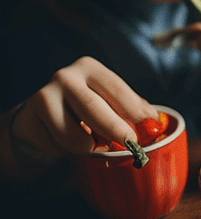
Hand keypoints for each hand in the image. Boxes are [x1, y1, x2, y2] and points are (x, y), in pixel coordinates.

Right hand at [10, 57, 157, 159]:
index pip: (116, 88)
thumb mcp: (105, 98)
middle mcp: (65, 77)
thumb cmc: (81, 105)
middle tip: (129, 144)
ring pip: (73, 135)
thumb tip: (155, 121)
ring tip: (89, 142)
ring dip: (86, 148)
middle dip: (115, 130)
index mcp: (90, 67)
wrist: (37, 115)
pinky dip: (64, 151)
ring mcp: (44, 97)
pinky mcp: (27, 120)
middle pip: (94, 110)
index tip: (148, 124)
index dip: (133, 108)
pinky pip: (55, 146)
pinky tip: (61, 140)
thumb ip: (128, 107)